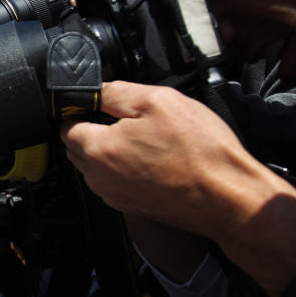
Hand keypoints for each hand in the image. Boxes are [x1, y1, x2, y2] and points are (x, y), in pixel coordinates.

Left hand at [61, 81, 295, 296]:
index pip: (66, 125)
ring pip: (95, 166)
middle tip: (127, 119)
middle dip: (92, 130)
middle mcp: (98, 178)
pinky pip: (115, 182)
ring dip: (110, 151)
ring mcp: (114, 196)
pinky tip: (155, 159)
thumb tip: (96, 89)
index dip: (81, 110)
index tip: (100, 103)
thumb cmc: (200, 152)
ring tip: (146, 139)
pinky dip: (126, 169)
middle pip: (77, 148)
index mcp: (98, 149)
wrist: (229, 199)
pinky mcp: (132, 207)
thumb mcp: (159, 101)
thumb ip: (117, 92)